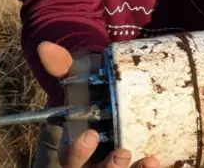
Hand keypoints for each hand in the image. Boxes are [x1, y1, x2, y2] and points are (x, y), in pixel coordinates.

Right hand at [37, 42, 159, 167]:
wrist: (110, 90)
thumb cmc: (88, 86)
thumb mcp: (75, 75)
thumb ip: (61, 64)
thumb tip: (44, 47)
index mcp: (73, 146)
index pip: (70, 158)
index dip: (79, 152)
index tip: (91, 135)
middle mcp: (93, 161)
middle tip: (123, 152)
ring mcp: (114, 164)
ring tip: (148, 161)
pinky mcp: (134, 163)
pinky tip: (158, 160)